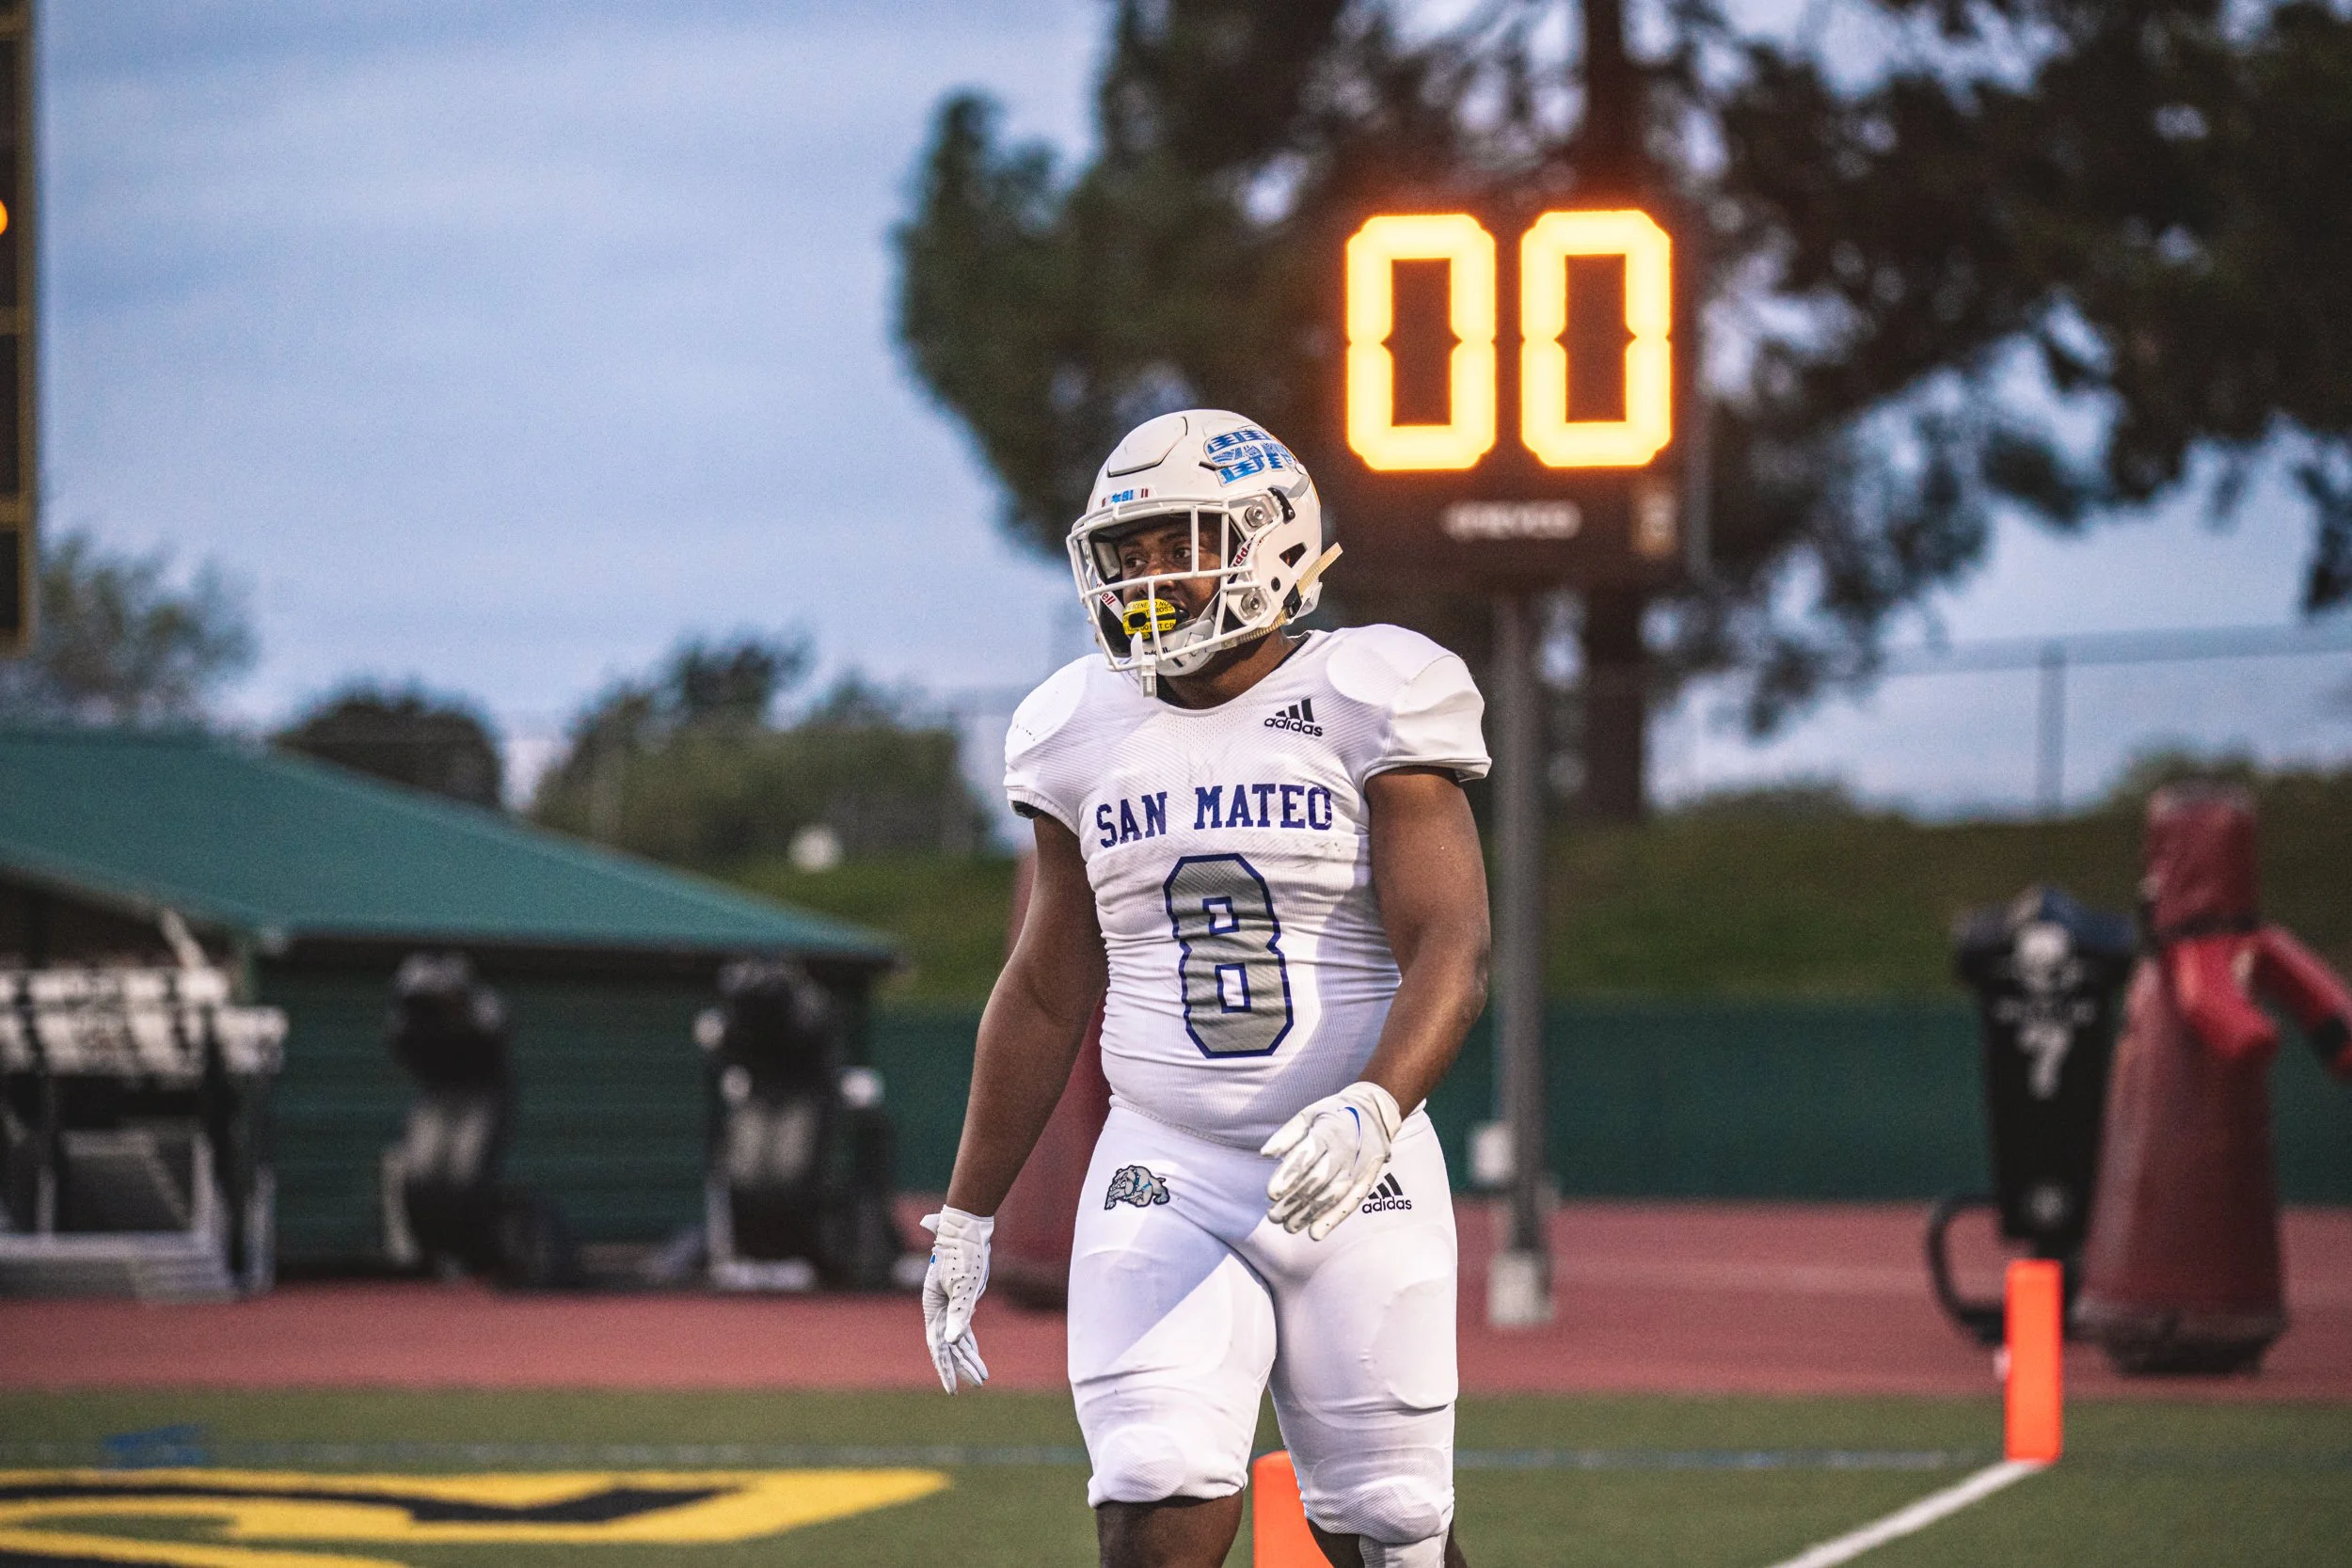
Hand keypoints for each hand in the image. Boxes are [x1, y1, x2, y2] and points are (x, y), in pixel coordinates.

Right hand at [920, 1207, 992, 1392]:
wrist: (967, 1230)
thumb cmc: (963, 1256)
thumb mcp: (962, 1287)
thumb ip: (958, 1315)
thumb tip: (953, 1342)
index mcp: (932, 1307)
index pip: (938, 1346)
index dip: (945, 1369)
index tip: (953, 1390)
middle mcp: (938, 1310)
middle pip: (948, 1346)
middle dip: (962, 1367)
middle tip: (977, 1385)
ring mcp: (948, 1306)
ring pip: (958, 1339)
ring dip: (969, 1357)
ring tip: (982, 1377)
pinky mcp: (960, 1301)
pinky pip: (964, 1328)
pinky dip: (970, 1343)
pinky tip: (974, 1355)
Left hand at [1259, 1081, 1401, 1241]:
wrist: (1376, 1110)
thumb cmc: (1334, 1112)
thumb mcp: (1309, 1113)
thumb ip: (1287, 1134)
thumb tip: (1265, 1154)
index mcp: (1329, 1132)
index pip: (1307, 1157)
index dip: (1289, 1176)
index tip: (1271, 1193)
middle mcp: (1345, 1151)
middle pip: (1317, 1181)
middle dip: (1294, 1201)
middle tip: (1273, 1216)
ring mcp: (1357, 1168)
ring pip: (1332, 1196)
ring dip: (1309, 1214)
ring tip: (1288, 1226)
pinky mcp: (1366, 1179)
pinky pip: (1350, 1202)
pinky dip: (1334, 1219)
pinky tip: (1316, 1233)